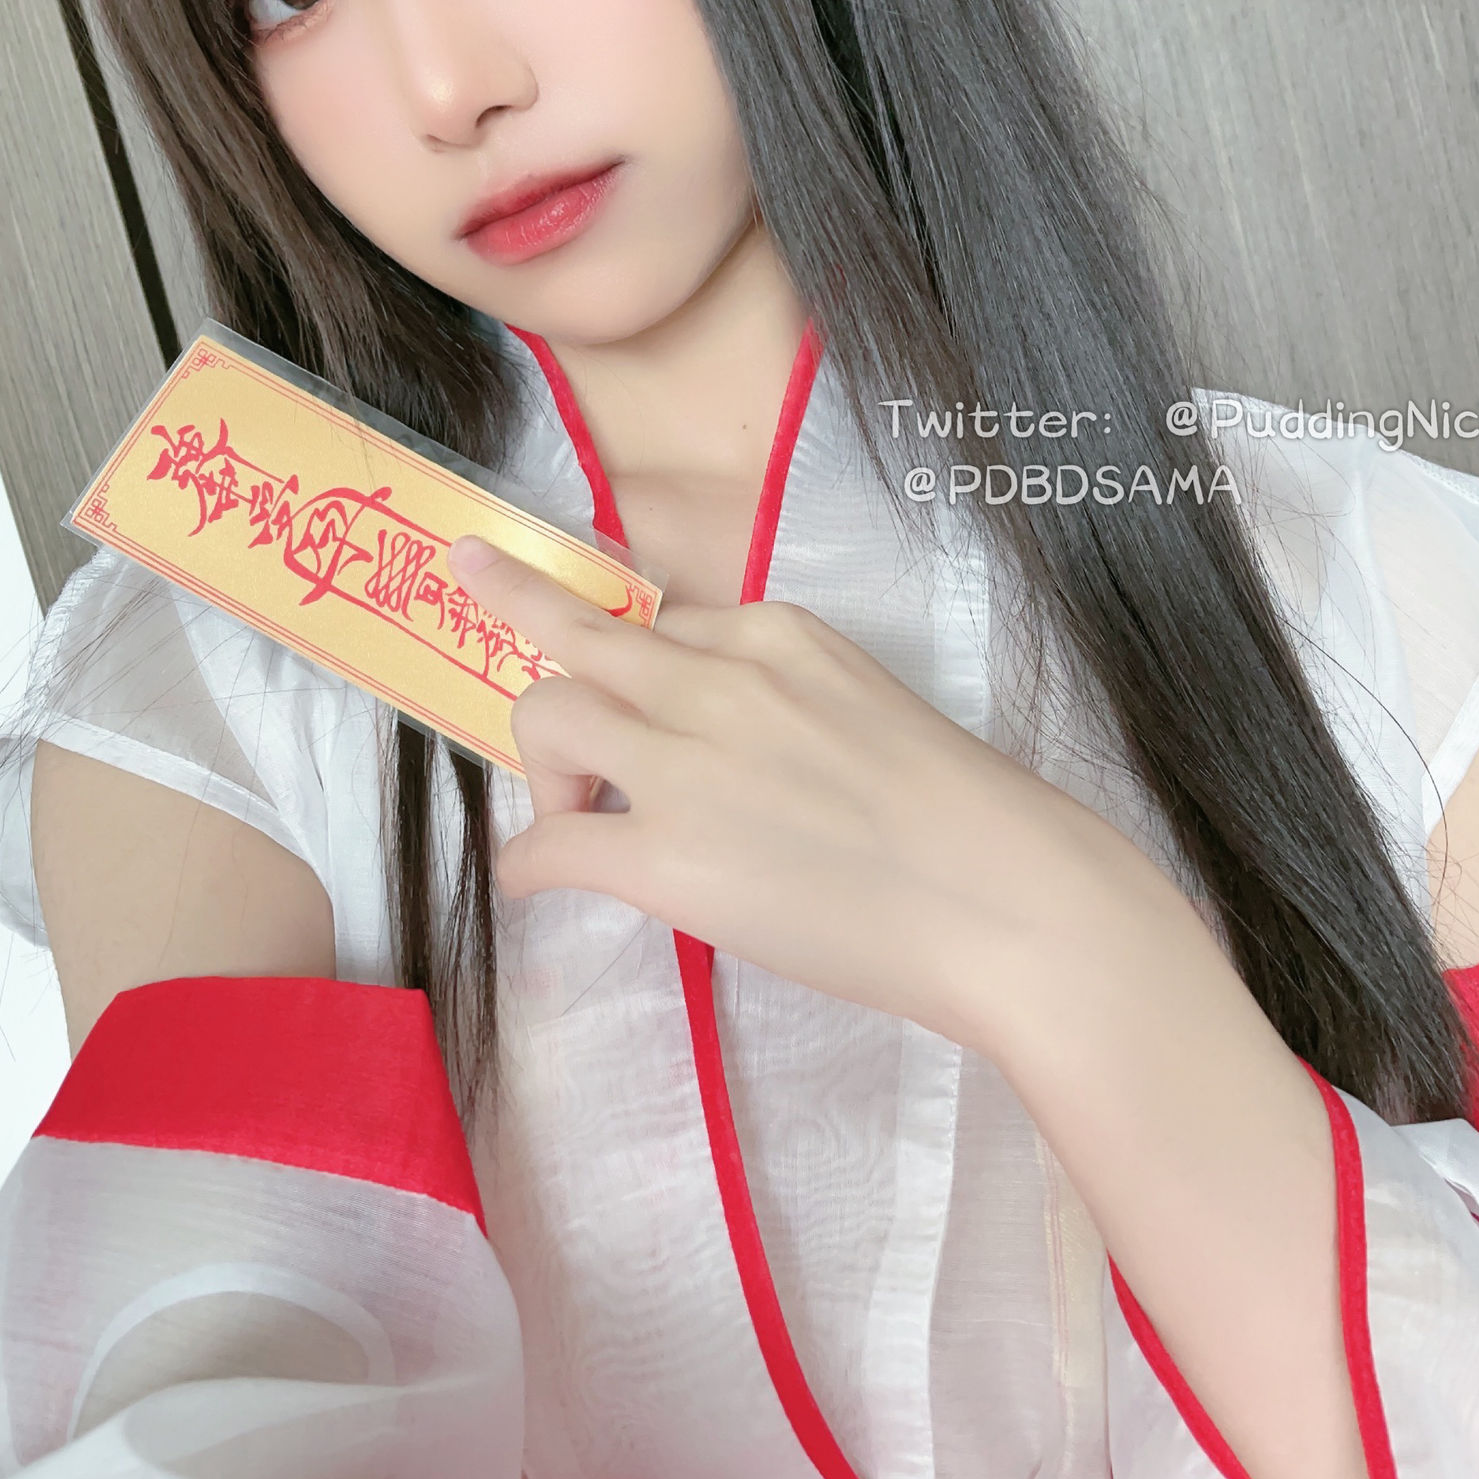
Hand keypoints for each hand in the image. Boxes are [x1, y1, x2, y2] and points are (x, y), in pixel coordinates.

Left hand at [449, 534, 1110, 1043]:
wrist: (1003, 899)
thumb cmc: (967, 821)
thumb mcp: (869, 704)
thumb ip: (787, 702)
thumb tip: (735, 750)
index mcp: (776, 636)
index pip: (668, 621)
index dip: (633, 652)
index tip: (614, 663)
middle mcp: (717, 681)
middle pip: (579, 633)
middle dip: (520, 604)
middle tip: (475, 578)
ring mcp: (684, 767)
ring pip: (546, 716)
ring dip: (541, 762)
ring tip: (571, 811)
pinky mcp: (665, 860)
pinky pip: (548, 846)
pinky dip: (529, 861)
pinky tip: (541, 879)